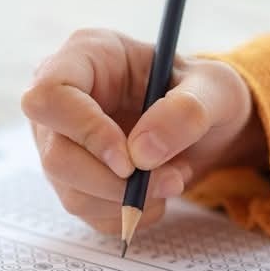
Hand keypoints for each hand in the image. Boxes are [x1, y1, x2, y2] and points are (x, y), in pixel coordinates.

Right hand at [22, 29, 266, 234]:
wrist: (206, 126)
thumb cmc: (204, 94)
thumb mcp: (217, 90)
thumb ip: (188, 111)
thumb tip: (142, 153)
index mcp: (87, 56)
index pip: (51, 94)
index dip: (85, 131)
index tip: (130, 160)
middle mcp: (63, 101)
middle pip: (56, 155)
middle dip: (115, 181)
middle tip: (170, 180)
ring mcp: (62, 143)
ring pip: (72, 192)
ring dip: (129, 200)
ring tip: (174, 179)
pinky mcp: (73, 179)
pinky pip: (88, 212)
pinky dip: (128, 214)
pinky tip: (155, 193)